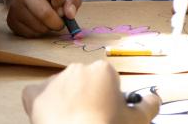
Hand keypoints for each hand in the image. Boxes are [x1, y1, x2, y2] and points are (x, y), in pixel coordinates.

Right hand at [8, 0, 82, 37]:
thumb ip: (72, 1)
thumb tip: (70, 15)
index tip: (60, 2)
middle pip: (46, 14)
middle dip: (58, 22)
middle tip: (59, 20)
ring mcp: (14, 7)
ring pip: (39, 28)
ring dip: (49, 28)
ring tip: (46, 19)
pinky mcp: (11, 21)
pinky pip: (31, 34)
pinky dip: (39, 32)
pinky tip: (37, 22)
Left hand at [22, 61, 159, 123]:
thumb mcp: (137, 121)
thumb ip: (149, 105)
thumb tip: (153, 98)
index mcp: (102, 70)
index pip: (108, 80)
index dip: (109, 98)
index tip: (109, 113)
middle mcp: (77, 69)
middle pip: (84, 82)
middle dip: (88, 97)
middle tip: (92, 119)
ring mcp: (54, 81)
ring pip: (62, 88)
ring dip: (67, 101)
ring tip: (73, 122)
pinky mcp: (34, 95)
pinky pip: (36, 94)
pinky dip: (42, 103)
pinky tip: (50, 116)